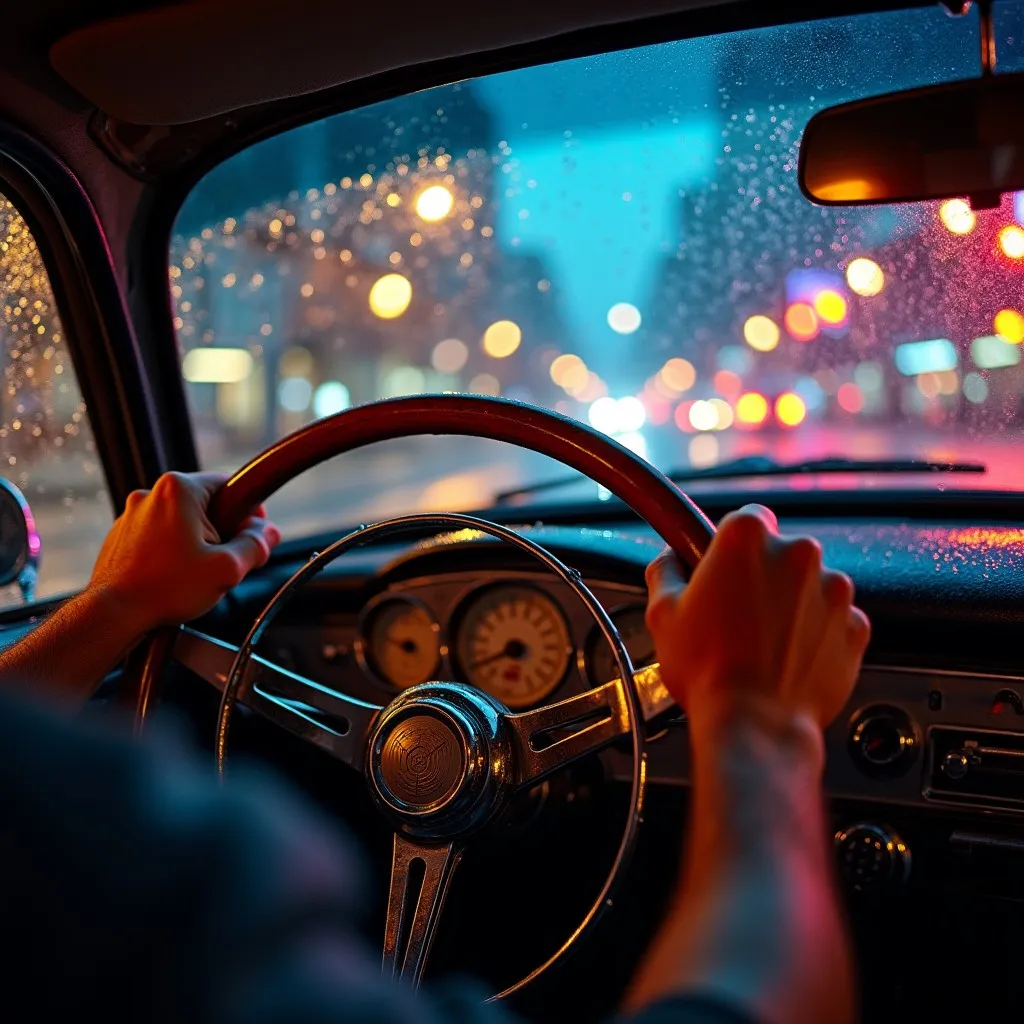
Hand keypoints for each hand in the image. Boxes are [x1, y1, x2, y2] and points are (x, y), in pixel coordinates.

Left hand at [88, 472, 280, 633]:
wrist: (114, 613)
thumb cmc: (166, 589)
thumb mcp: (227, 568)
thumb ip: (255, 545)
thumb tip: (268, 534)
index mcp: (179, 489)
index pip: (230, 484)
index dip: (248, 511)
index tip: (251, 535)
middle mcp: (151, 493)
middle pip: (206, 506)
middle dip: (221, 533)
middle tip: (223, 562)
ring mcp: (132, 514)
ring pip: (182, 523)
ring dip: (195, 544)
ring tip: (194, 574)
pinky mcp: (121, 535)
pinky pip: (159, 537)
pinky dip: (171, 553)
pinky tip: (173, 577)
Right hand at [645, 503, 868, 736]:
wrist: (754, 724)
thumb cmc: (708, 670)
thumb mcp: (662, 613)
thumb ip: (666, 570)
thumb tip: (669, 560)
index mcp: (748, 538)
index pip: (747, 518)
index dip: (733, 545)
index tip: (725, 567)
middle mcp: (798, 554)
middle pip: (781, 553)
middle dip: (763, 578)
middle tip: (736, 616)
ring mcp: (833, 590)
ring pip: (810, 587)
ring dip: (792, 606)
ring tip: (761, 644)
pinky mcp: (855, 626)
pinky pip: (834, 620)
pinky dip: (817, 634)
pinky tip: (788, 657)